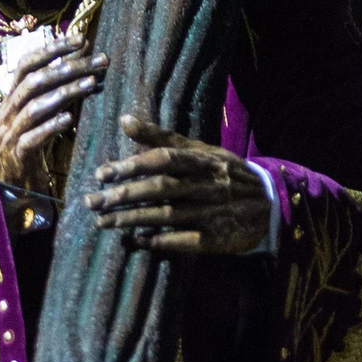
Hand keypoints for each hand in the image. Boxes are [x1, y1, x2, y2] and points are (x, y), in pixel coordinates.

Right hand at [0, 35, 106, 188]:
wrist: (3, 186)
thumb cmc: (24, 147)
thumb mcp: (33, 117)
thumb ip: (49, 95)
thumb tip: (77, 69)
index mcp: (11, 99)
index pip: (27, 64)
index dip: (52, 49)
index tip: (80, 39)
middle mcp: (7, 112)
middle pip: (35, 81)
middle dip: (67, 67)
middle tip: (99, 61)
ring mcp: (9, 134)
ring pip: (34, 107)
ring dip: (64, 93)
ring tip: (91, 83)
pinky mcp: (17, 156)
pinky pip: (32, 139)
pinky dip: (50, 127)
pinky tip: (69, 119)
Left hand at [84, 115, 271, 255]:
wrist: (270, 205)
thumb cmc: (225, 174)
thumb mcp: (201, 151)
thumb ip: (162, 138)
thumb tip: (124, 120)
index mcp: (203, 160)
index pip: (163, 159)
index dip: (132, 166)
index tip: (102, 174)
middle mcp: (208, 185)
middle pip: (161, 188)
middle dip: (124, 195)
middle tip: (92, 202)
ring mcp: (214, 213)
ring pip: (168, 215)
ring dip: (133, 219)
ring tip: (104, 222)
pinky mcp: (218, 239)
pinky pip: (186, 241)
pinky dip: (161, 241)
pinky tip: (138, 241)